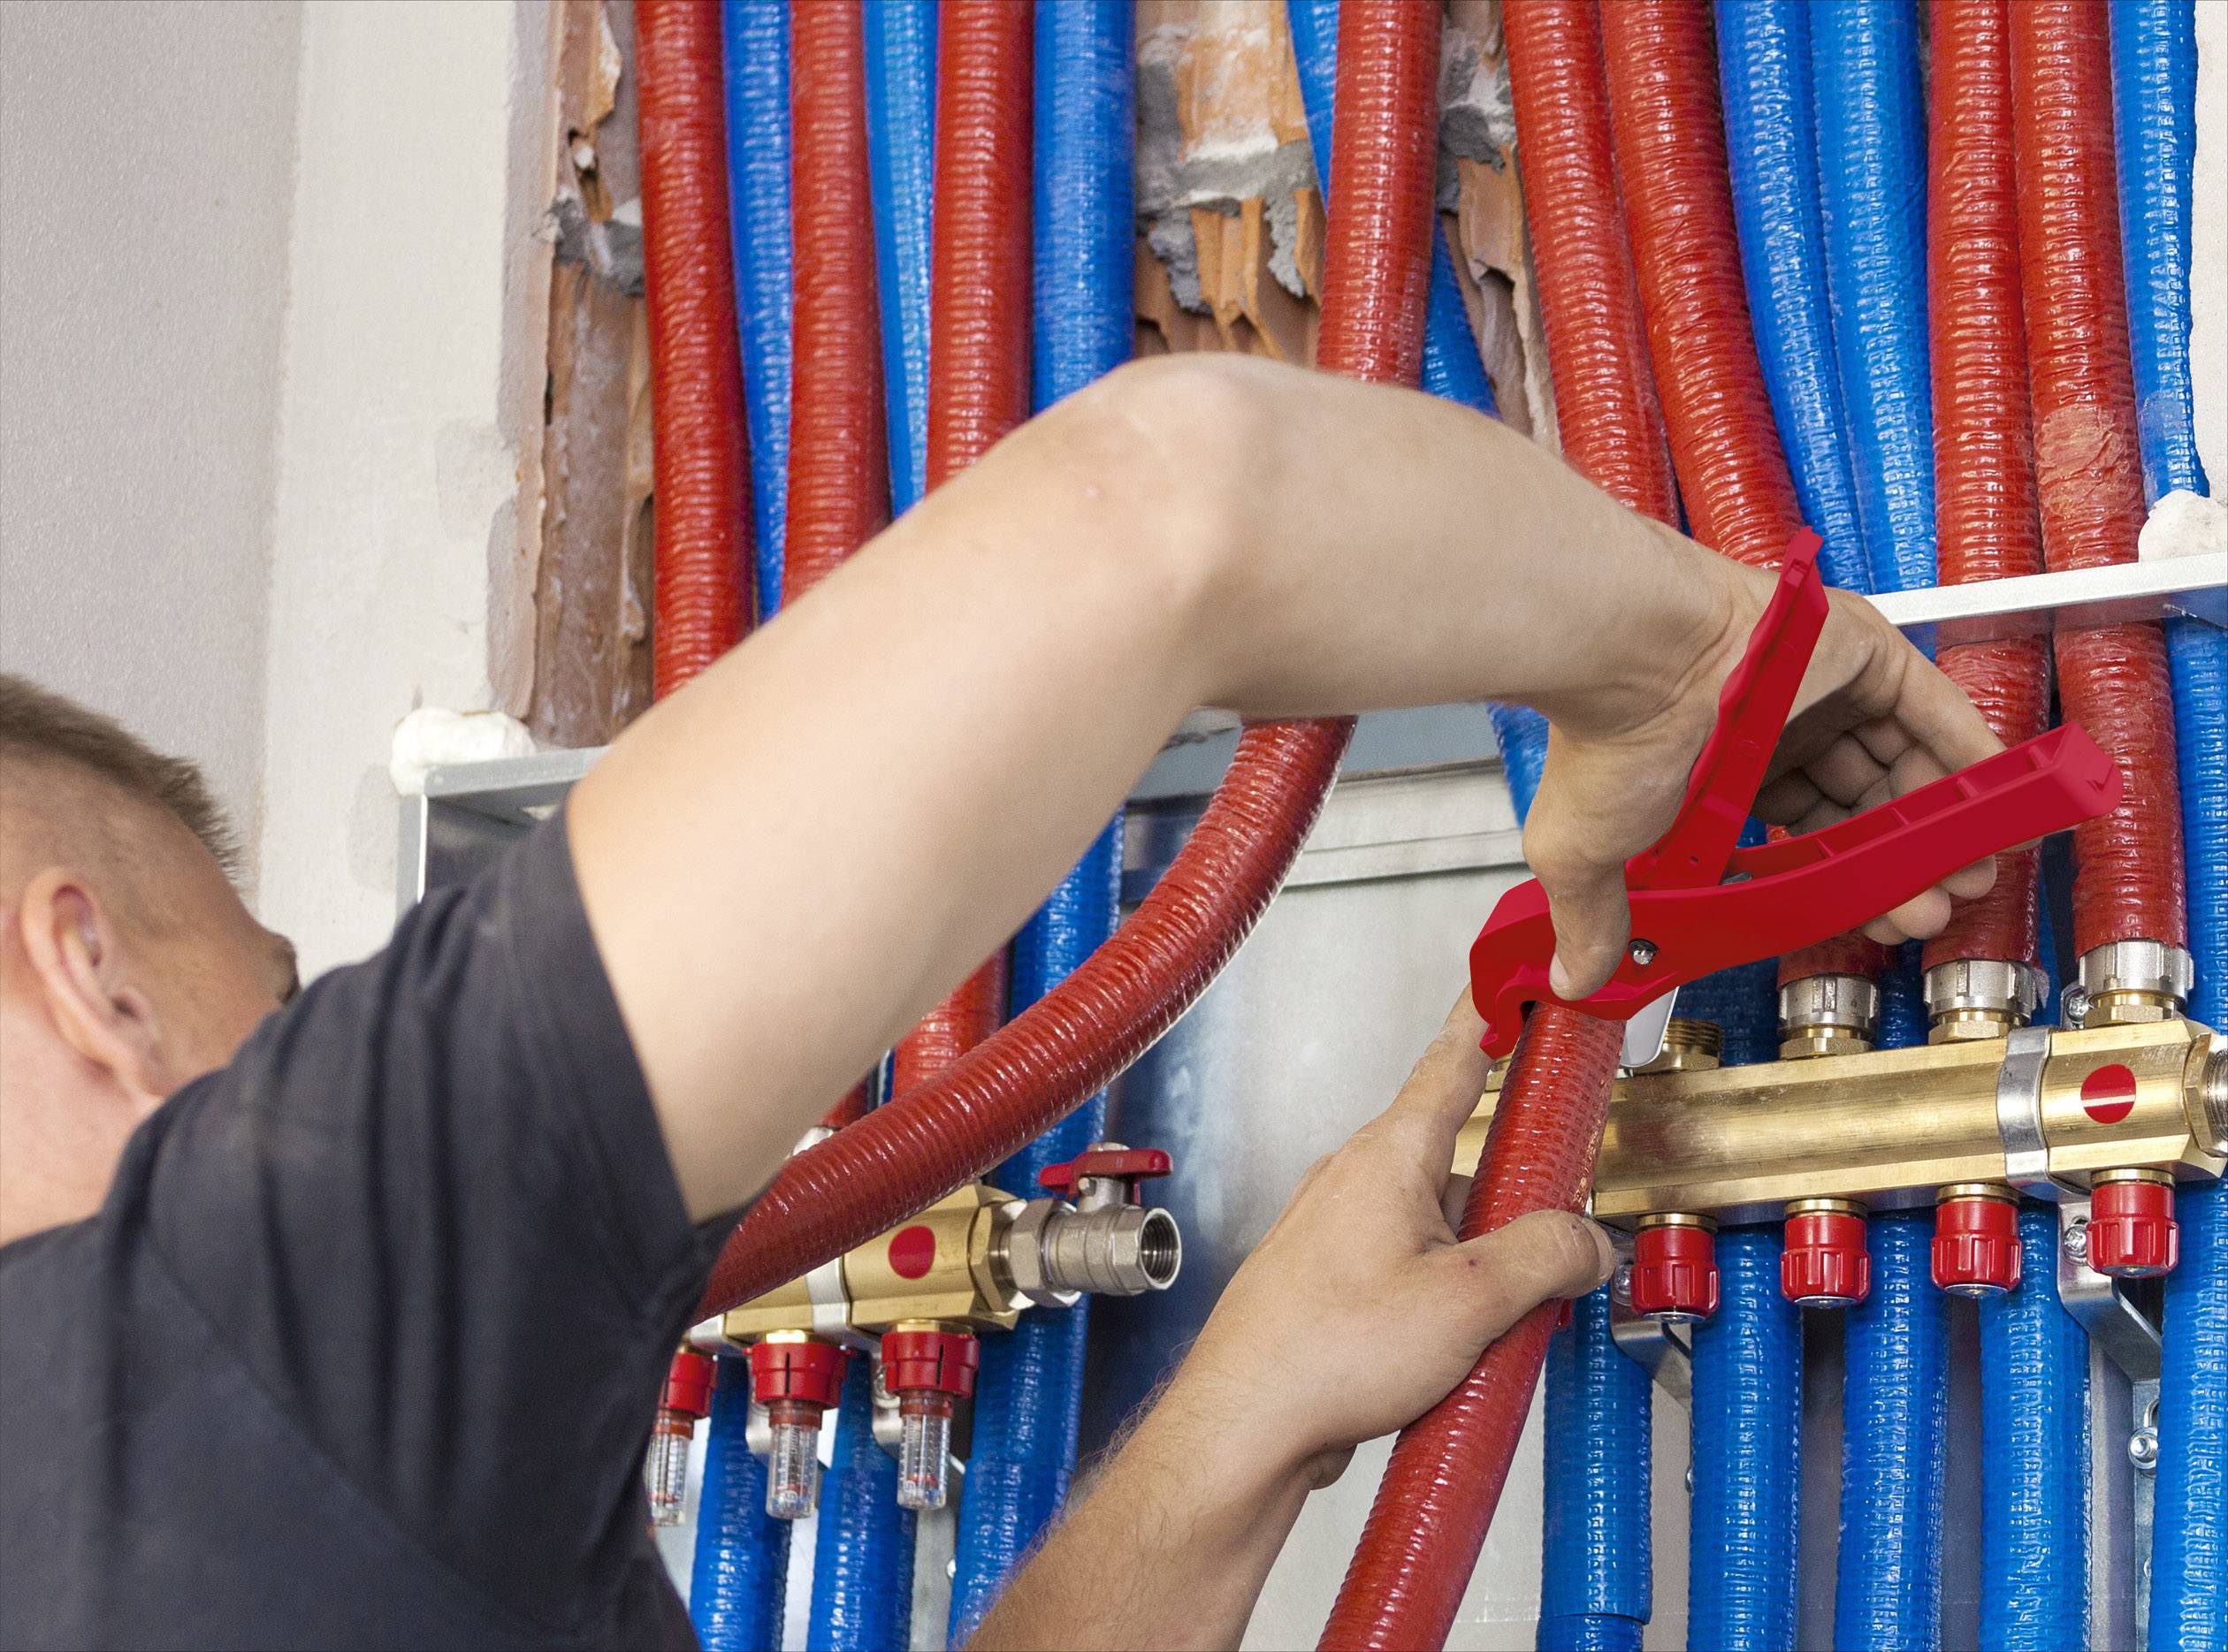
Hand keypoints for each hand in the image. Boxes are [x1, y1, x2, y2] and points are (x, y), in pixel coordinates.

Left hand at [1165, 993, 1614, 1489]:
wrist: (1247, 1425)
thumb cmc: (1323, 1353)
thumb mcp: (1469, 1302)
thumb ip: (1544, 1258)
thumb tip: (1586, 1240)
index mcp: (1388, 1156)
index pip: (1452, 1061)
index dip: (1491, 1019)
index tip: (1514, 984)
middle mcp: (1358, 1179)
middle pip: (1464, 1159)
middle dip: (1517, 1198)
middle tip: (1559, 1232)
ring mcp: (1343, 1230)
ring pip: (1443, 1224)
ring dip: (1484, 1265)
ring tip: (1500, 1322)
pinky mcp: (1338, 1282)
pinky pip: (1415, 1269)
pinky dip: (1450, 1298)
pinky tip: (1464, 1352)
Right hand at [1524, 554, 2004, 999]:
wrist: (1634, 663)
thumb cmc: (1612, 741)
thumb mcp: (1591, 851)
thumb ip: (1596, 918)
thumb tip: (1575, 978)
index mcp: (1725, 767)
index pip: (1806, 833)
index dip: (1844, 879)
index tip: (1872, 917)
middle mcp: (1781, 723)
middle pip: (1866, 803)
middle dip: (1902, 862)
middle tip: (1931, 907)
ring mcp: (1827, 687)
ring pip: (1905, 762)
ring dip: (1942, 821)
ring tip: (1970, 872)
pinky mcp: (1868, 654)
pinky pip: (1936, 711)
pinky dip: (1970, 756)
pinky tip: (1989, 805)